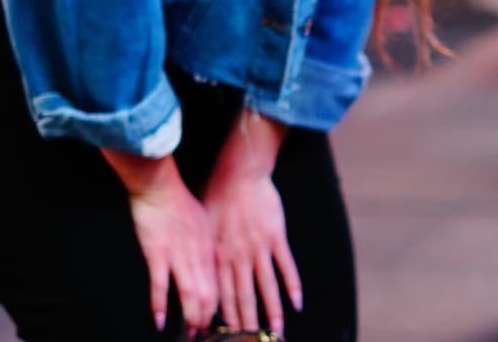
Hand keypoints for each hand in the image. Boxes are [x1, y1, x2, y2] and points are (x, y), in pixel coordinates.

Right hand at [102, 151, 217, 334]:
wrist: (161, 187)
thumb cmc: (181, 204)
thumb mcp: (204, 225)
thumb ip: (208, 246)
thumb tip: (211, 266)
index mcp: (210, 248)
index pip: (220, 284)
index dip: (219, 306)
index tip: (218, 322)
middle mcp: (198, 254)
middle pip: (208, 293)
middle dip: (207, 318)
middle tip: (203, 335)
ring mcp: (179, 254)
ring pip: (189, 293)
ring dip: (190, 316)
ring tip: (190, 334)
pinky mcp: (157, 253)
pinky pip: (160, 284)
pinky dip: (160, 305)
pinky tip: (161, 321)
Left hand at [203, 171, 302, 334]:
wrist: (239, 172)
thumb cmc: (217, 196)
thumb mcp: (202, 227)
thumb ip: (205, 253)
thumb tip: (201, 278)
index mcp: (218, 255)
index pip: (221, 294)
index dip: (224, 317)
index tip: (227, 335)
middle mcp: (238, 256)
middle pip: (244, 296)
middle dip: (247, 323)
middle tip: (252, 341)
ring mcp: (258, 247)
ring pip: (266, 286)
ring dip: (271, 311)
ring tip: (276, 331)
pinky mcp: (276, 236)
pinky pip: (285, 265)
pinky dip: (291, 285)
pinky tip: (296, 302)